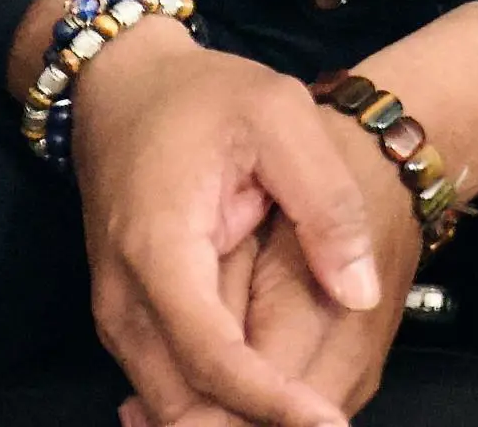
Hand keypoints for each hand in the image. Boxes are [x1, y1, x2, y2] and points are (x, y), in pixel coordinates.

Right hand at [68, 19, 391, 426]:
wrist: (120, 85)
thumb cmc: (202, 95)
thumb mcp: (279, 114)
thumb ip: (325, 202)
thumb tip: (359, 293)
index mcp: (158, 248)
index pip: (212, 358)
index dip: (272, 404)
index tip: (329, 426)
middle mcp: (124, 297)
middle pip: (184, 405)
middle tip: (326, 426)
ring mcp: (118, 314)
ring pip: (171, 409)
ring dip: (234, 424)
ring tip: (307, 420)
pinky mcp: (128, 319)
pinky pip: (168, 387)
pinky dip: (216, 409)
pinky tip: (270, 410)